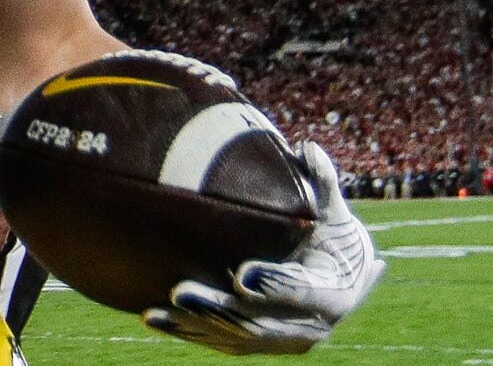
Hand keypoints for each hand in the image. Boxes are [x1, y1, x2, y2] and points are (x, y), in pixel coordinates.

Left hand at [143, 142, 384, 354]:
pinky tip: (152, 317)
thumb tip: (308, 147)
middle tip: (180, 290)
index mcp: (335, 293)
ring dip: (194, 324)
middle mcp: (311, 327)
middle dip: (218, 308)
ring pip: (234, 337)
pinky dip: (188, 332)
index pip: (303, 293)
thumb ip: (322, 183)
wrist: (340, 276)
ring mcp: (283, 340)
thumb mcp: (334, 210)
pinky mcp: (259, 344)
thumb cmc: (331, 233)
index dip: (274, 286)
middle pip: (258, 321)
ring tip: (157, 309)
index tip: (241, 273)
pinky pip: (220, 342)